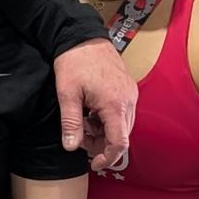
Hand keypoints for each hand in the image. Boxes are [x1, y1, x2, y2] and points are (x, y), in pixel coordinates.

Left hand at [55, 41, 136, 172]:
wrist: (82, 35)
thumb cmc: (74, 62)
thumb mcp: (67, 93)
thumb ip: (71, 123)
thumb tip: (71, 147)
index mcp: (114, 105)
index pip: (119, 143)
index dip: (108, 158)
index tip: (94, 164)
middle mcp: (128, 101)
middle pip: (122, 136)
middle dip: (102, 144)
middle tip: (81, 138)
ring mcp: (131, 94)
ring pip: (123, 125)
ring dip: (105, 132)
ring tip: (84, 122)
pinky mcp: (128, 88)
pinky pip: (123, 113)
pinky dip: (108, 120)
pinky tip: (92, 112)